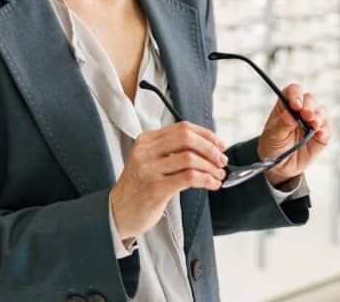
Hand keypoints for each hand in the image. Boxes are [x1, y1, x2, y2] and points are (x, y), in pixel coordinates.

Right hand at [109, 121, 228, 242]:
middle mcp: (146, 151)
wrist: (118, 212)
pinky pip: (189, 178)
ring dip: (210, 167)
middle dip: (210, 149)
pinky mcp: (155, 188)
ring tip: (218, 175)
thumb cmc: (139, 188)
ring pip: (190, 158)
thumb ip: (171, 151)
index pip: (182, 128)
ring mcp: (149, 169)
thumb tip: (208, 148)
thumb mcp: (150, 161)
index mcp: (146, 140)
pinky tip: (211, 184)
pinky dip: (206, 179)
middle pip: (187, 138)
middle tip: (222, 160)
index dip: (206, 135)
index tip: (219, 145)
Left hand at [256, 84, 331, 185]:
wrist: (281, 167)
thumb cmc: (273, 147)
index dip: (296, 94)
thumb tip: (290, 115)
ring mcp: (312, 122)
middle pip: (309, 99)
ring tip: (313, 125)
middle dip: (309, 106)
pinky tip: (319, 134)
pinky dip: (325, 130)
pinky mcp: (321, 135)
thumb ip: (282, 125)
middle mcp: (301, 111)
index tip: (296, 105)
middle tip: (306, 115)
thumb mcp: (272, 137)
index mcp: (285, 106)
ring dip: (317, 117)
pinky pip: (327, 129)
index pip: (293, 91)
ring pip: (320, 112)